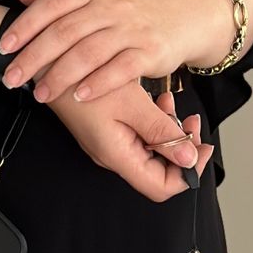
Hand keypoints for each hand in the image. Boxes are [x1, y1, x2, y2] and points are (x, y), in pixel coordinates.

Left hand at [0, 0, 188, 105]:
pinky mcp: (150, 52)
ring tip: (40, 94)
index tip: (5, 46)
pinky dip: (98, 83)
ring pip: (89, 52)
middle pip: (66, 31)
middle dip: (34, 57)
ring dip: (60, 76)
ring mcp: (132, 28)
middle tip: (13, 78)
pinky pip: (120, 69)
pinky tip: (79, 96)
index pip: (53, 3)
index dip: (26, 24)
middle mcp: (111, 5)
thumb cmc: (130, 7)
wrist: (183, 12)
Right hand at [47, 80, 214, 202]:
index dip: (187, 173)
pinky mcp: (106, 128)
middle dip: (180, 147)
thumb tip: (190, 159)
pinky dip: (152, 120)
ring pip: (149, 149)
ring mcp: (108, 142)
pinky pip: (137, 134)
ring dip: (167, 130)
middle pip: (158, 169)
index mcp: (118, 155)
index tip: (202, 148)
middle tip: (192, 122)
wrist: (50, 65)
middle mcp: (113, 154)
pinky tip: (156, 101)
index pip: (161, 187)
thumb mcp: (131, 103)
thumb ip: (162, 132)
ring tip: (171, 104)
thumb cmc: (82, 80)